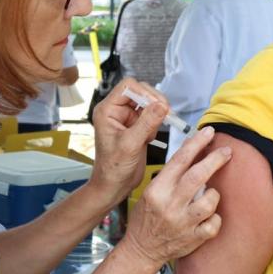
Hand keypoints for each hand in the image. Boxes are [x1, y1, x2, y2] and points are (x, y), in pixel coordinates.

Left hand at [88, 78, 169, 204]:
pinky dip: (157, 123)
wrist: (114, 186)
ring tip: (153, 131)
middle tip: (165, 114)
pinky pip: (152, 115)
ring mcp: (128, 118)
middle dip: (154, 102)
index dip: (145, 92)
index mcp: (107, 110)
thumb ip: (147, 123)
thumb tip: (162, 105)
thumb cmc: (113, 169)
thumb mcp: (130, 144)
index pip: (128, 86)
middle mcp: (117, 111)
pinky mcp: (137, 126)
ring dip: (157, 114)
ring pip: (149, 103)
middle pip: (141, 91)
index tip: (158, 105)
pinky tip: (150, 138)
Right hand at [118, 126, 230, 270]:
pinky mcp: (192, 239)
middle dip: (215, 160)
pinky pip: (214, 224)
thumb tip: (192, 147)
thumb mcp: (151, 190)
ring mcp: (182, 223)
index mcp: (157, 189)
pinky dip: (216, 219)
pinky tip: (210, 217)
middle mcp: (169, 205)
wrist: (141, 250)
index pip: (180, 160)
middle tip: (227, 151)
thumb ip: (171, 173)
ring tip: (210, 194)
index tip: (209, 132)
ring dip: (214, 194)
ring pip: (210, 201)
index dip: (197, 143)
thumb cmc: (147, 217)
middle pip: (197, 176)